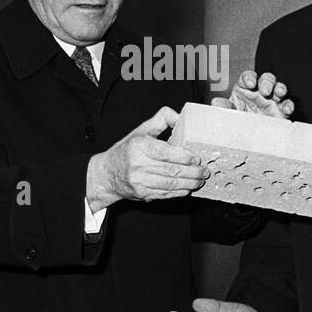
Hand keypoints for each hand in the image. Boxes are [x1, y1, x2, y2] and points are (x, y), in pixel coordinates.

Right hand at [86, 106, 209, 207]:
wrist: (107, 174)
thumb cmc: (127, 150)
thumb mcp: (141, 130)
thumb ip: (161, 120)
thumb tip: (181, 117)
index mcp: (138, 146)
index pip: (165, 152)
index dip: (183, 157)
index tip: (196, 158)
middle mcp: (137, 164)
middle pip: (171, 170)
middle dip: (192, 172)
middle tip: (204, 171)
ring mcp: (139, 181)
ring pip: (170, 184)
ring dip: (189, 184)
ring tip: (200, 181)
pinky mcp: (142, 194)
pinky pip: (165, 194)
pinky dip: (179, 192)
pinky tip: (188, 188)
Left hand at [211, 70, 294, 118]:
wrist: (247, 141)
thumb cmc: (237, 123)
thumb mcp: (228, 116)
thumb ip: (223, 108)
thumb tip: (215, 102)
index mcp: (244, 90)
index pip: (248, 77)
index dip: (249, 77)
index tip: (249, 83)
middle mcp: (258, 94)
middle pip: (266, 79)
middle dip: (267, 82)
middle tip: (264, 90)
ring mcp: (271, 102)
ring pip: (279, 88)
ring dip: (280, 88)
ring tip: (279, 93)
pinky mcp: (280, 113)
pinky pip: (287, 105)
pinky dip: (288, 105)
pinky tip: (286, 109)